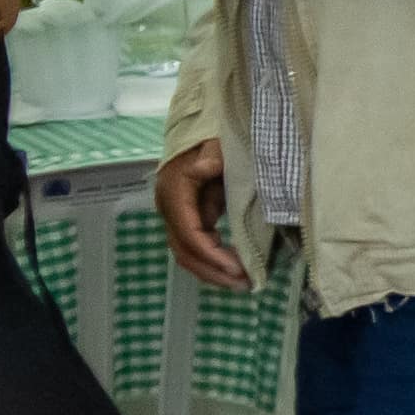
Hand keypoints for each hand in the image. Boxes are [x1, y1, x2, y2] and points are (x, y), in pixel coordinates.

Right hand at [155, 141, 251, 289]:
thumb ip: (213, 157)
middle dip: (214, 271)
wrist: (198, 130)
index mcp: (174, 192)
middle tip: (244, 283)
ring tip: (243, 283)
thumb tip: (208, 167)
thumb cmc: (209, 138)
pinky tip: (234, 269)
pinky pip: (196, 247)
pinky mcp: (187, 219)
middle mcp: (169, 208)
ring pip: (188, 254)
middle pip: (185, 251)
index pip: (190, 233)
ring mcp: (176, 216)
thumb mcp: (214, 144)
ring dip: (213, 271)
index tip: (237, 268)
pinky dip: (213, 261)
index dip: (212, 254)